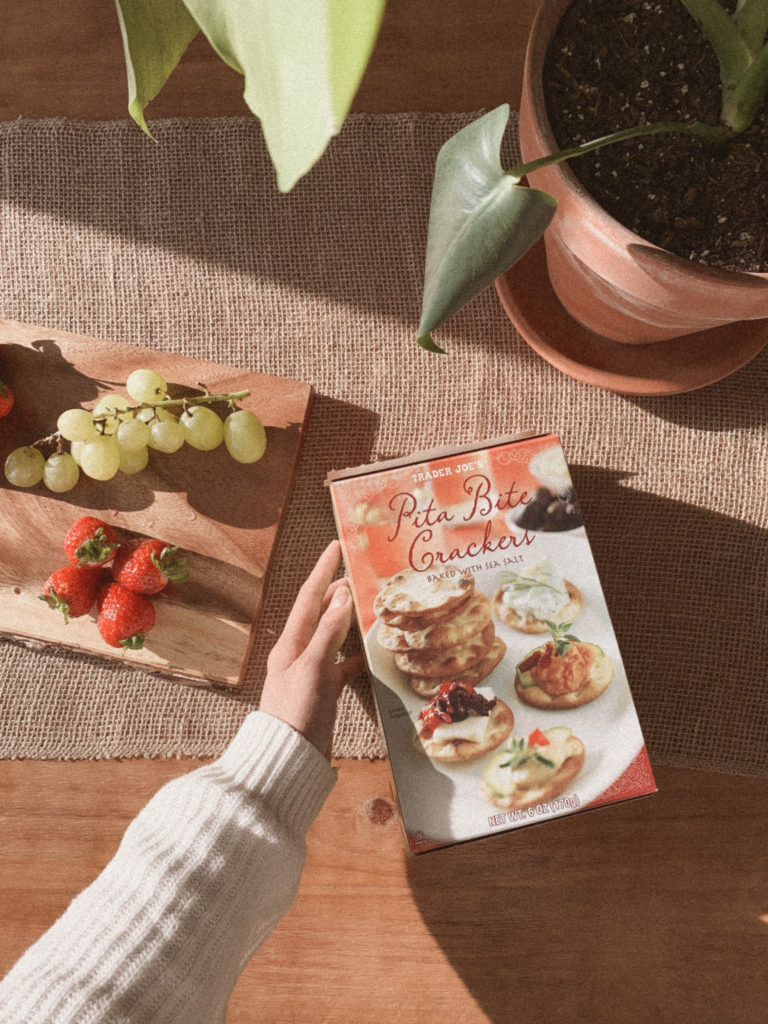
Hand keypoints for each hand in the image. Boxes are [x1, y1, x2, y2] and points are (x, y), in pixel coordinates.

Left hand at [259, 540, 356, 755]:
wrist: (287, 760)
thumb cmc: (296, 713)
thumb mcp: (313, 668)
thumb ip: (329, 632)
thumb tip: (342, 595)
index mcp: (291, 642)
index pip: (310, 597)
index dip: (323, 570)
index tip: (336, 545)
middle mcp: (298, 653)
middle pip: (321, 613)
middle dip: (338, 591)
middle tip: (360, 572)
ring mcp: (310, 673)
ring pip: (333, 637)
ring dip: (349, 620)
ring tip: (369, 605)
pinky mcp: (322, 693)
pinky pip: (341, 665)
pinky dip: (355, 656)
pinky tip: (371, 654)